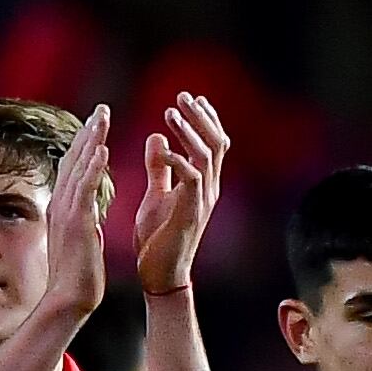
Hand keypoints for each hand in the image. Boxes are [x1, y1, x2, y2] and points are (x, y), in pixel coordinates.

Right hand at [34, 106, 113, 329]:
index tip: (97, 124)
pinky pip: (85, 191)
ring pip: (78, 168)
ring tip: (102, 117)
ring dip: (90, 141)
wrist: (70, 299)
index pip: (75, 169)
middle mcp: (62, 205)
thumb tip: (90, 215)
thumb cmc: (79, 275)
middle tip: (101, 109)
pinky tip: (101, 150)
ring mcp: (67, 213)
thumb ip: (83, 222)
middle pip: (74, 160)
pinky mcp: (77, 224)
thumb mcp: (81, 240)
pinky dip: (92, 169)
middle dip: (88, 133)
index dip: (85, 145)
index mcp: (65, 208)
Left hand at [129, 92, 230, 297]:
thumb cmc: (157, 237)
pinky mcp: (191, 211)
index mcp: (201, 183)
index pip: (212, 143)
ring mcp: (203, 200)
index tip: (190, 98)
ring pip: (206, 156)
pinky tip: (161, 148)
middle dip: (200, 117)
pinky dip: (177, 159)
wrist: (160, 274)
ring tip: (170, 112)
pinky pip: (191, 177)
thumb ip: (159, 167)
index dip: (205, 119)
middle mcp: (209, 188)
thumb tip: (157, 137)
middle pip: (215, 143)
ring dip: (188, 131)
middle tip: (182, 96)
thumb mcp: (156, 195)